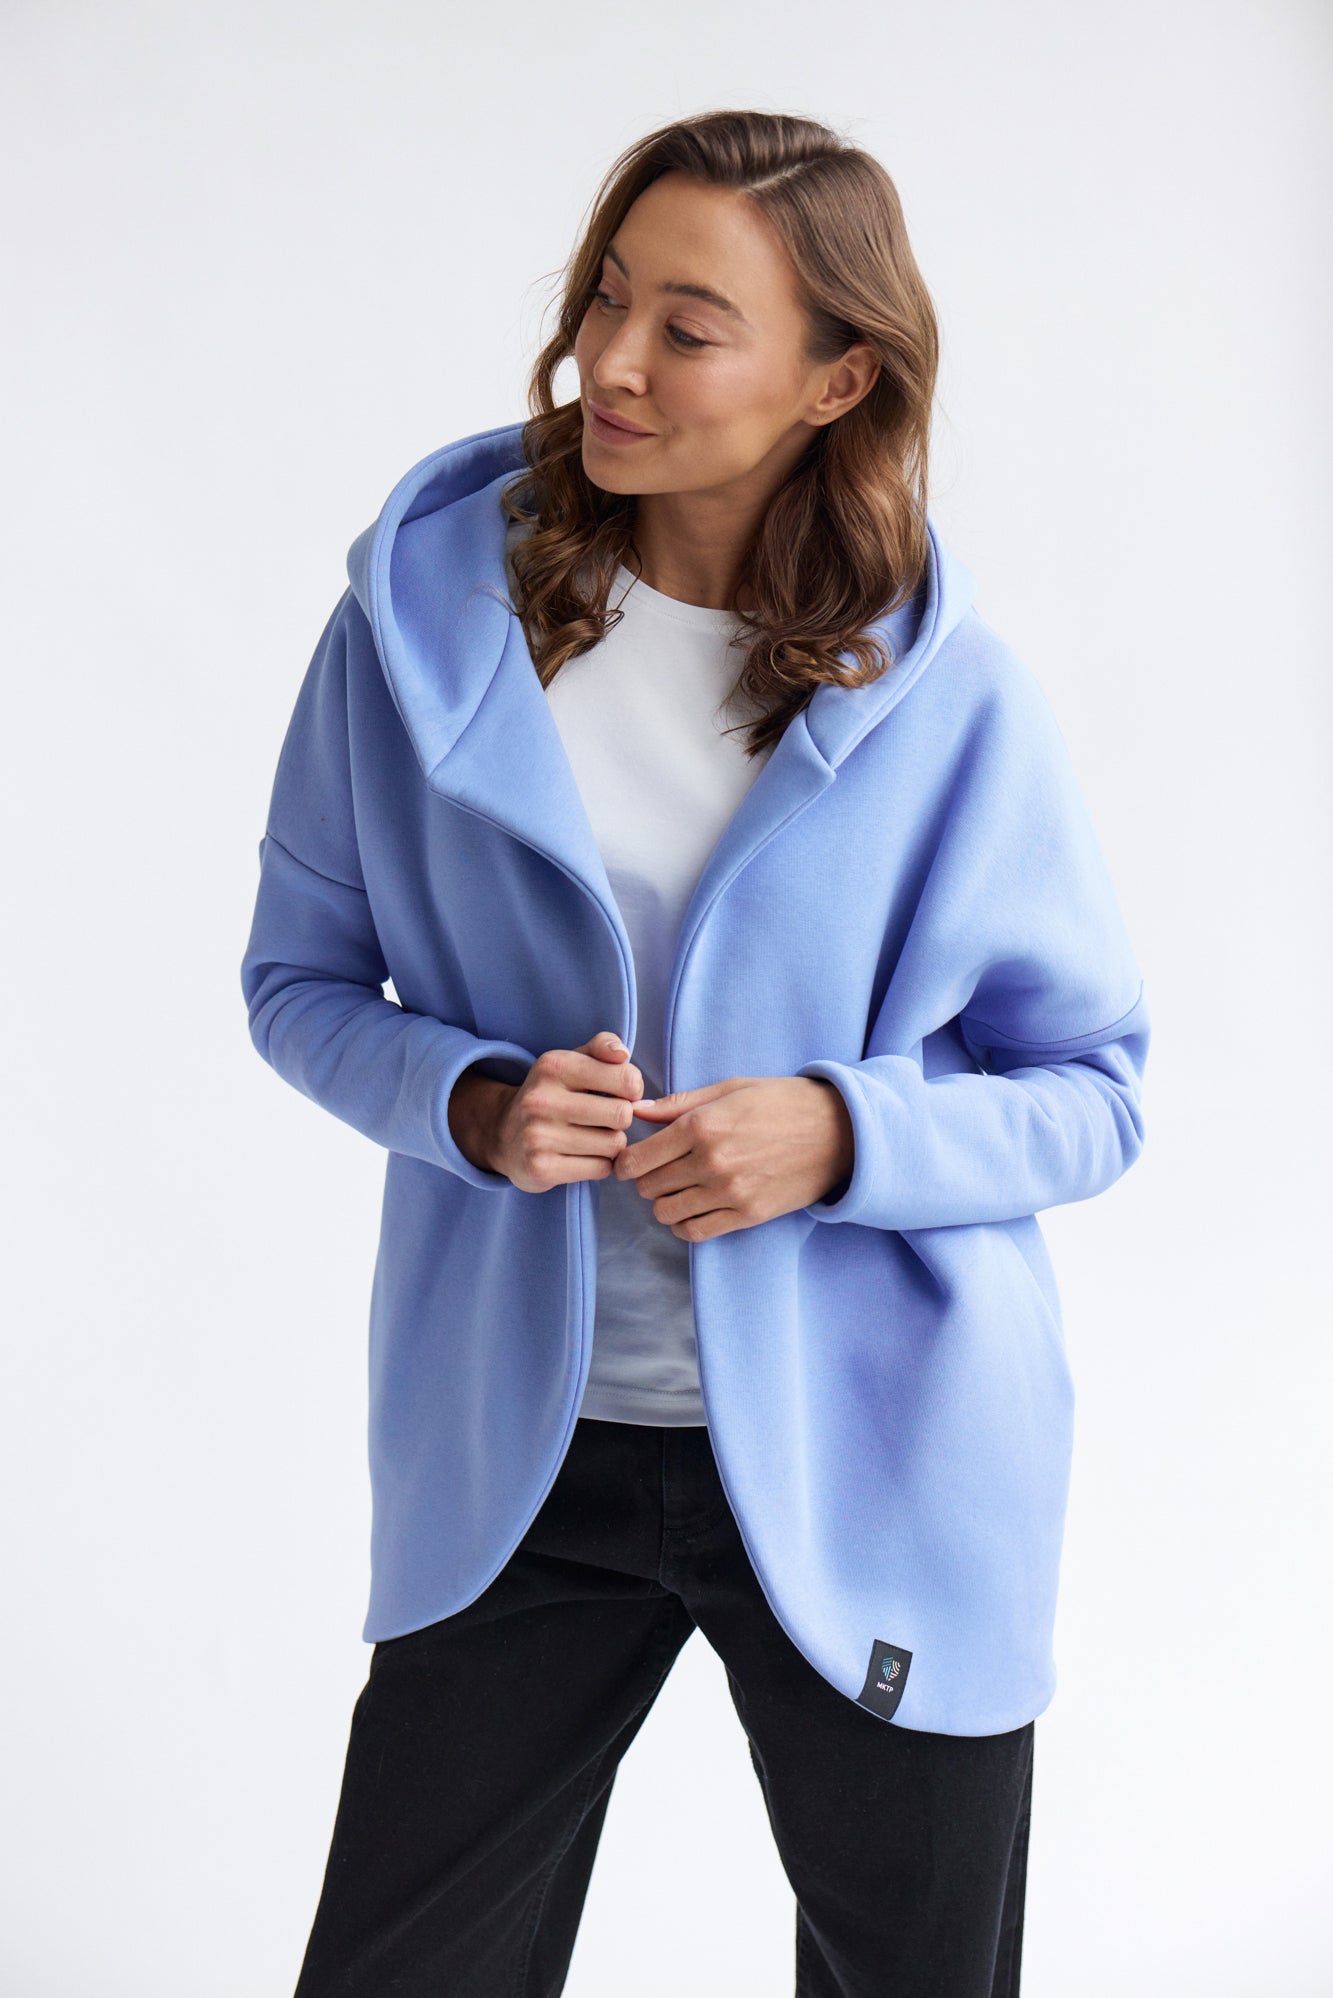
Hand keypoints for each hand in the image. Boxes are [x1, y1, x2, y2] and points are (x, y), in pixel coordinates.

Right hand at [448, 1031, 643, 1191]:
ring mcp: (538, 1136)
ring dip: (610, 1144)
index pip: (627, 1079)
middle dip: (621, 1119)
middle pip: (623, 1115)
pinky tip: (581, 1156)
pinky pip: (601, 1169)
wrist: (503, 1134)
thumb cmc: (552, 1094)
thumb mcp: (572, 1061)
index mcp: (553, 1066)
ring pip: (614, 1145)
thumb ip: (602, 1047)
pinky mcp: (542, 1168)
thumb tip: (622, 1054)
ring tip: (590, 1137)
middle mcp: (542, 1099)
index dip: (633, 1089)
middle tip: (603, 1119)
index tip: (618, 1093)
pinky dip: (599, 1165)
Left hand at [611, 1075, 853, 1238]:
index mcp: (701, 1126)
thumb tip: (638, 1110)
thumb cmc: (783, 1102)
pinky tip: (691, 1210)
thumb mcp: (731, 1089)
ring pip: (666, 1213)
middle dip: (645, 1180)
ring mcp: (729, 1193)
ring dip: (664, 1203)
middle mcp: (711, 1162)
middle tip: (658, 1170)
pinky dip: (684, 1225)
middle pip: (648, 1187)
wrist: (838, 1131)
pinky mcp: (747, 1215)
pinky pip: (695, 1232)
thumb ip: (680, 1104)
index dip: (625, 1162)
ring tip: (677, 1189)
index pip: (638, 1158)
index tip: (630, 1160)